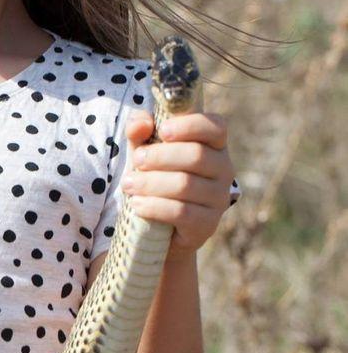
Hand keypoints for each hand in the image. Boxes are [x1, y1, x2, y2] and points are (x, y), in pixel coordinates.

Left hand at [120, 111, 234, 260]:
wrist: (161, 228)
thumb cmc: (156, 177)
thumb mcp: (144, 149)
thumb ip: (139, 131)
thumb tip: (139, 124)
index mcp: (213, 145)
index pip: (215, 127)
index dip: (190, 126)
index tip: (162, 130)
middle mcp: (223, 170)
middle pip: (196, 155)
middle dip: (160, 156)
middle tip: (136, 160)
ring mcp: (218, 198)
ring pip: (185, 185)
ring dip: (151, 183)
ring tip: (128, 184)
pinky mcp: (207, 224)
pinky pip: (181, 212)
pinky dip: (154, 206)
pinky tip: (137, 204)